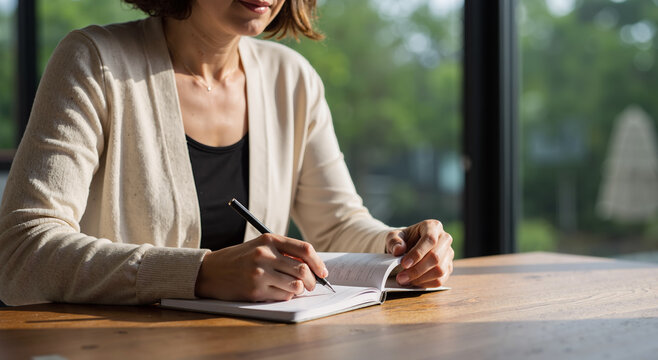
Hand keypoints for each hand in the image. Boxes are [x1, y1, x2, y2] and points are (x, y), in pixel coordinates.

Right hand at [194, 234, 327, 301]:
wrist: (210, 271)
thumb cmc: (240, 259)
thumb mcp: (260, 247)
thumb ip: (283, 253)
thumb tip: (313, 268)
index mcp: (269, 240)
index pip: (304, 250)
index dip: (318, 263)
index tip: (323, 273)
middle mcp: (265, 255)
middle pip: (303, 270)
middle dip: (313, 281)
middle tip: (312, 285)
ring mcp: (259, 273)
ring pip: (295, 286)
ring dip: (299, 290)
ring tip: (294, 289)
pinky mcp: (254, 290)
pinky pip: (282, 296)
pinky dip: (286, 296)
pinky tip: (277, 292)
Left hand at [385, 220, 453, 287]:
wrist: (406, 248)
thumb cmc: (401, 240)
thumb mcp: (393, 237)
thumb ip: (394, 241)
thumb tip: (399, 250)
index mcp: (433, 226)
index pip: (430, 239)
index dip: (417, 253)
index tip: (404, 264)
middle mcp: (444, 239)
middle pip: (436, 257)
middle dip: (417, 270)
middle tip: (401, 277)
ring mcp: (448, 254)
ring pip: (440, 270)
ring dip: (420, 278)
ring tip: (405, 280)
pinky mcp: (448, 268)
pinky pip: (440, 279)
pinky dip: (425, 283)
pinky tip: (413, 282)